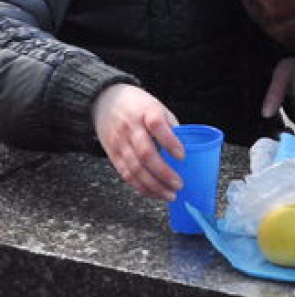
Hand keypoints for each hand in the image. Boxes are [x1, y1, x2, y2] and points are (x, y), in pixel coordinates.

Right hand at [91, 84, 182, 199]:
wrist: (105, 101)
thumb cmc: (139, 105)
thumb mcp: (157, 107)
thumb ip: (170, 126)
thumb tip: (188, 148)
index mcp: (146, 112)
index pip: (157, 126)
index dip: (170, 142)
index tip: (182, 156)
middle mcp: (131, 128)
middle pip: (145, 153)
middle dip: (163, 173)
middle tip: (179, 184)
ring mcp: (119, 142)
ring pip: (135, 169)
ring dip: (153, 185)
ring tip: (170, 194)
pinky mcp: (112, 154)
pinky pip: (126, 174)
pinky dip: (141, 186)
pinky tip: (154, 192)